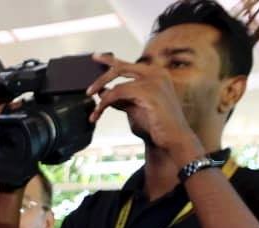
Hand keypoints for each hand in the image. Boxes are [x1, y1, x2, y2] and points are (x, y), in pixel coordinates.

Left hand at [87, 54, 203, 161]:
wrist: (170, 140)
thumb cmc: (153, 125)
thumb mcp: (132, 107)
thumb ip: (120, 97)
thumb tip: (102, 90)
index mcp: (155, 74)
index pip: (128, 64)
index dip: (110, 60)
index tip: (95, 56)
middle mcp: (156, 74)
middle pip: (121, 68)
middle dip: (101, 79)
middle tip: (88, 92)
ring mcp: (154, 81)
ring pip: (117, 86)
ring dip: (102, 102)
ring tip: (94, 115)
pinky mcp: (149, 92)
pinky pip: (118, 94)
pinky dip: (104, 104)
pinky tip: (98, 114)